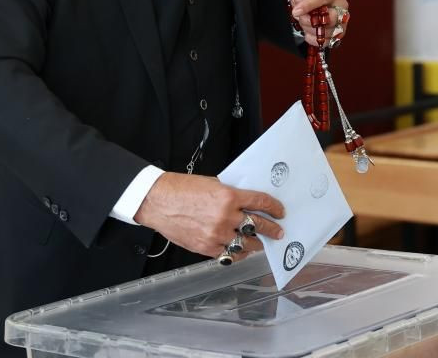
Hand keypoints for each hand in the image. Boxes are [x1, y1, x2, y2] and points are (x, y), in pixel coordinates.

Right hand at [133, 173, 285, 258]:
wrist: (157, 201)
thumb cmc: (181, 190)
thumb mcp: (212, 184)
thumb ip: (230, 195)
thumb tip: (246, 203)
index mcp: (228, 196)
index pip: (260, 202)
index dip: (274, 207)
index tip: (280, 212)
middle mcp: (225, 217)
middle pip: (257, 225)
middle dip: (272, 229)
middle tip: (278, 232)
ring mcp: (216, 234)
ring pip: (246, 243)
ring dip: (257, 244)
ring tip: (261, 243)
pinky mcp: (206, 247)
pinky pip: (229, 254)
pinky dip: (237, 253)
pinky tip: (241, 251)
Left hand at [289, 0, 348, 46]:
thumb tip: (299, 8)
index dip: (308, 6)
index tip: (295, 12)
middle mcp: (341, 7)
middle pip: (331, 19)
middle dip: (311, 21)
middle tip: (301, 18)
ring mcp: (341, 22)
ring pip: (329, 33)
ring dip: (311, 30)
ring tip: (303, 23)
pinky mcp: (337, 34)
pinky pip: (327, 42)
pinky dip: (314, 39)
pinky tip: (307, 32)